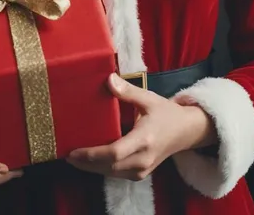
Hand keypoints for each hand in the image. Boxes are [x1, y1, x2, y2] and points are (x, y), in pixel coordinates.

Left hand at [66, 73, 215, 180]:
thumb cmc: (166, 113)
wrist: (186, 132)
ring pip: (112, 173)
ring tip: (74, 159)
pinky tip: (90, 162)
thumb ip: (128, 91)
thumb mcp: (148, 98)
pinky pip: (118, 174)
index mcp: (145, 139)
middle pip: (109, 167)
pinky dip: (102, 169)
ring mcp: (143, 169)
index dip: (92, 154)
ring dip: (92, 168)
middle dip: (86, 164)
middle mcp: (143, 158)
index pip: (115, 152)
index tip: (74, 151)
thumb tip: (109, 79)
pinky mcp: (141, 174)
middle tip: (67, 155)